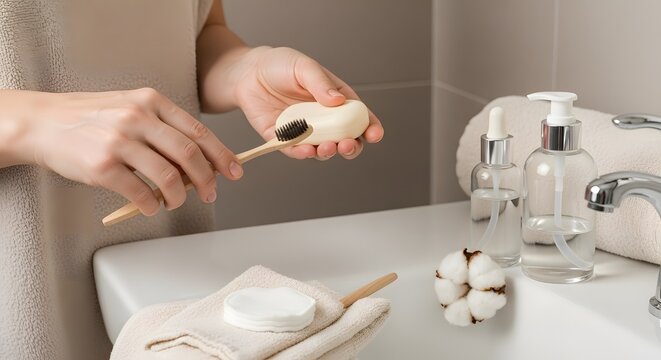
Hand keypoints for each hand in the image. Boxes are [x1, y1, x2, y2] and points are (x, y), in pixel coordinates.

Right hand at [13, 88, 241, 215]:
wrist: (43, 122)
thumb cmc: (92, 117)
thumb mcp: (131, 107)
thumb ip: (164, 127)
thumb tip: (200, 158)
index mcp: (151, 102)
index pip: (198, 132)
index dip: (221, 155)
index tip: (234, 171)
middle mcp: (138, 118)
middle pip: (189, 154)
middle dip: (207, 179)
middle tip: (210, 193)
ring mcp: (119, 142)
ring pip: (168, 177)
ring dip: (179, 197)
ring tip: (176, 202)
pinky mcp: (102, 167)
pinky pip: (140, 193)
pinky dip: (152, 206)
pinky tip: (151, 206)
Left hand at [232, 47, 383, 159]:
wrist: (248, 73)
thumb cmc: (279, 65)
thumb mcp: (304, 66)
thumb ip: (320, 83)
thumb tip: (337, 100)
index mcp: (336, 100)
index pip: (359, 117)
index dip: (370, 128)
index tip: (375, 135)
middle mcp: (323, 119)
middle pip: (346, 139)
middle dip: (351, 147)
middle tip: (346, 145)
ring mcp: (305, 131)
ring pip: (323, 149)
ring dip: (328, 153)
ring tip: (326, 148)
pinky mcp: (284, 139)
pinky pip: (295, 150)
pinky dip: (302, 153)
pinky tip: (305, 150)